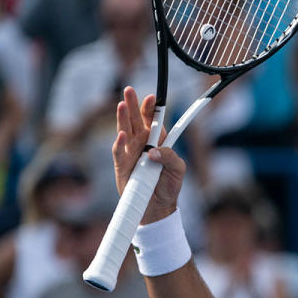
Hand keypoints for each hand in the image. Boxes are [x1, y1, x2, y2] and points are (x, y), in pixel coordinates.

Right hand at [112, 87, 185, 224]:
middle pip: (135, 120)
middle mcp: (142, 143)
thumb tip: (154, 152)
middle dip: (132, 104)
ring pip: (124, 131)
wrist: (157, 207)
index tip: (153, 98)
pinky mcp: (121, 165)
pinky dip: (120, 143)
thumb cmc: (169, 186)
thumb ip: (171, 157)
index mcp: (158, 141)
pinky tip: (122, 134)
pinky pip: (119, 152)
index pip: (153, 120)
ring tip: (121, 104)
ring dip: (122, 118)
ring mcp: (131, 153)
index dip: (152, 108)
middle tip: (129, 90)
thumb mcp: (178, 170)